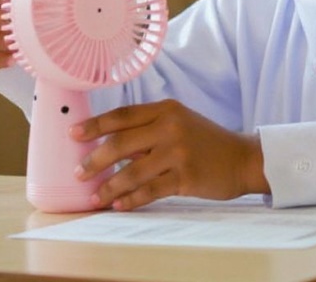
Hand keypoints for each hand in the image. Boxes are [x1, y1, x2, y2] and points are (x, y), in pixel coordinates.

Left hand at [72, 100, 269, 210]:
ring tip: (95, 197)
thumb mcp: (179, 122)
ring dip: (109, 186)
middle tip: (78, 173)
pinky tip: (118, 205)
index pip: (122, 115)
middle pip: (121, 143)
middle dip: (94, 160)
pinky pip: (150, 191)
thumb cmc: (205, 140)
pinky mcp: (186, 177)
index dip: (94, 125)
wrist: (242, 158)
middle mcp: (170, 127)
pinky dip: (131, 199)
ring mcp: (178, 152)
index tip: (73, 134)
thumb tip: (108, 145)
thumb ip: (149, 129)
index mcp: (166, 109)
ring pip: (131, 171)